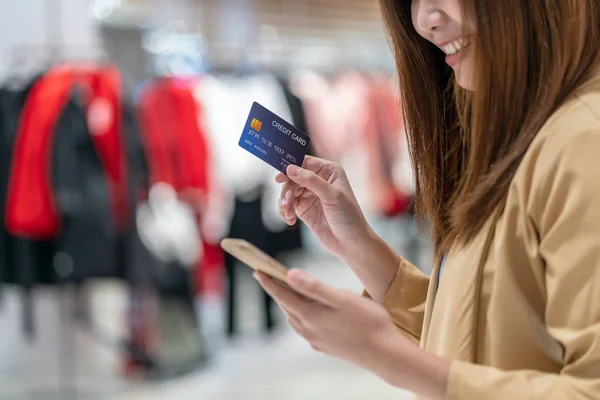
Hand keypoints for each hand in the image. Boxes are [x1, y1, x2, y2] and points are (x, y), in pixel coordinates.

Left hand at [255, 269, 399, 370]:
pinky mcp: (325, 346)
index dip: (269, 281)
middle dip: (277, 290)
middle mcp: (309, 330)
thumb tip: (289, 275)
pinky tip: (307, 312)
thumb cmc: (369, 322)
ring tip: (286, 290)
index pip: (283, 295)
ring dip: (288, 303)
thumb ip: (315, 286)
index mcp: (311, 315)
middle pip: (287, 306)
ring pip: (295, 318)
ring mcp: (317, 340)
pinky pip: (304, 328)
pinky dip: (300, 316)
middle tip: (268, 275)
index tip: (256, 270)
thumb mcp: (342, 298)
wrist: (386, 354)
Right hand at [277, 157, 369, 258]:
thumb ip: (311, 181)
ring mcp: (310, 194)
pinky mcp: (304, 208)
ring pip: (288, 191)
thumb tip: (291, 169)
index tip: (280, 178)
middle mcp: (318, 180)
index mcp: (329, 171)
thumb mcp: (332, 195)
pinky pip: (288, 204)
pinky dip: (285, 211)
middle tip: (286, 203)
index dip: (291, 168)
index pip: (305, 162)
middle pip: (293, 177)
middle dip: (287, 190)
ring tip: (288, 213)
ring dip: (285, 202)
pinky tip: (290, 220)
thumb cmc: (348, 216)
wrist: (350, 243)